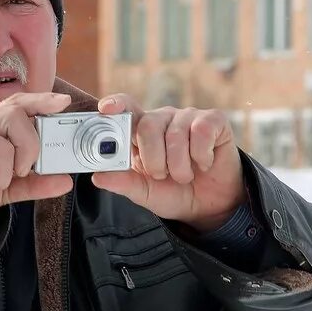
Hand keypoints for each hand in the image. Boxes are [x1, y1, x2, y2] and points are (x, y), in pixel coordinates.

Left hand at [90, 94, 244, 233]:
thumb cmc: (174, 193)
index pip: (127, 107)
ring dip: (179, 165)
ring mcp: (189, 118)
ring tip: (184, 176)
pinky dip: (201, 156)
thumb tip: (97, 176)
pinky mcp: (214, 121)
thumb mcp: (144, 192)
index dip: (117, 104)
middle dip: (154, 159)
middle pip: (148, 124)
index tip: (105, 109)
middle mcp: (164, 119)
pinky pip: (201, 132)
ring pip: (176, 133)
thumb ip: (123, 183)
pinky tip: (203, 164)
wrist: (210, 206)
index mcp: (142, 132)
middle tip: (162, 175)